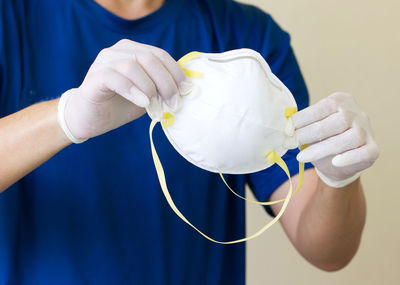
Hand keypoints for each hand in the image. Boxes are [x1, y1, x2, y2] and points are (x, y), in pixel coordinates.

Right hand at [58, 39, 191, 142]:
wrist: (89, 119)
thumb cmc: (119, 106)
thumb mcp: (148, 96)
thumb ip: (162, 89)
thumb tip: (187, 90)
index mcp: (133, 51)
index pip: (160, 55)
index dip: (176, 72)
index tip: (187, 91)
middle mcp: (118, 51)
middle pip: (149, 58)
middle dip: (166, 82)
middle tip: (173, 104)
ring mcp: (104, 62)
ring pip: (133, 66)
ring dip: (150, 89)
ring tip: (156, 108)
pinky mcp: (95, 77)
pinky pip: (115, 77)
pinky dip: (133, 90)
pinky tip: (142, 103)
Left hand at [291, 92, 378, 187]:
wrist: (337, 162)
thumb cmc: (321, 139)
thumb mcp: (311, 128)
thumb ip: (303, 125)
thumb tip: (286, 127)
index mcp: (340, 101)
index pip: (323, 107)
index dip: (303, 118)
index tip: (287, 129)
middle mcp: (356, 113)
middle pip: (337, 121)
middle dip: (309, 133)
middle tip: (290, 143)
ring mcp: (367, 130)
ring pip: (349, 138)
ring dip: (322, 148)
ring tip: (301, 157)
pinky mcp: (373, 149)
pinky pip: (364, 152)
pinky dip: (349, 157)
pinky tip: (334, 162)